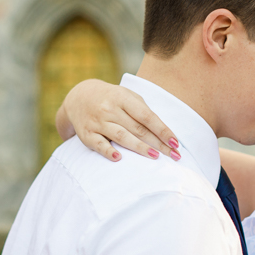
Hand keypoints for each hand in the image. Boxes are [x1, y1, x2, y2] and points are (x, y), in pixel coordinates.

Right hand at [56, 79, 179, 161]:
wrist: (78, 97)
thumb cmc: (111, 98)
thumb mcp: (126, 96)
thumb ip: (141, 110)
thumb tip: (162, 131)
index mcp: (122, 98)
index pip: (146, 116)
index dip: (162, 129)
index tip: (175, 142)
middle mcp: (109, 109)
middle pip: (137, 128)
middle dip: (157, 143)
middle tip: (173, 155)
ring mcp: (97, 122)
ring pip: (121, 136)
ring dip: (139, 147)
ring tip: (155, 156)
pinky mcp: (87, 134)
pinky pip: (99, 144)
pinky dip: (108, 151)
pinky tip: (119, 158)